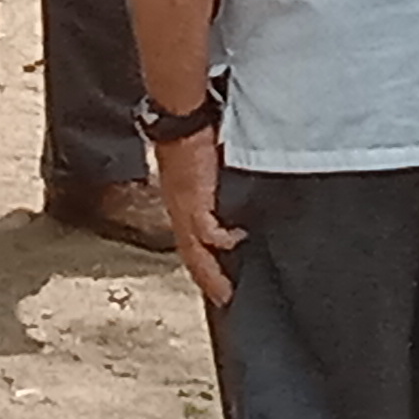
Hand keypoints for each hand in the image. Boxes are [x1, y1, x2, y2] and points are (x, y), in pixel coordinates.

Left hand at [152, 134, 240, 307]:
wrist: (179, 118)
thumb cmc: (189, 133)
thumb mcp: (198, 164)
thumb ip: (209, 181)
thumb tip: (226, 190)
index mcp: (179, 203)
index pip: (189, 241)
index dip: (201, 263)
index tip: (215, 281)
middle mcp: (178, 211)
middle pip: (190, 256)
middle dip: (206, 280)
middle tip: (223, 300)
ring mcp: (184, 209)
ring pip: (194, 253)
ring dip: (210, 275)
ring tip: (227, 294)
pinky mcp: (194, 203)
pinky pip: (209, 233)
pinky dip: (223, 241)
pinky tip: (239, 244)